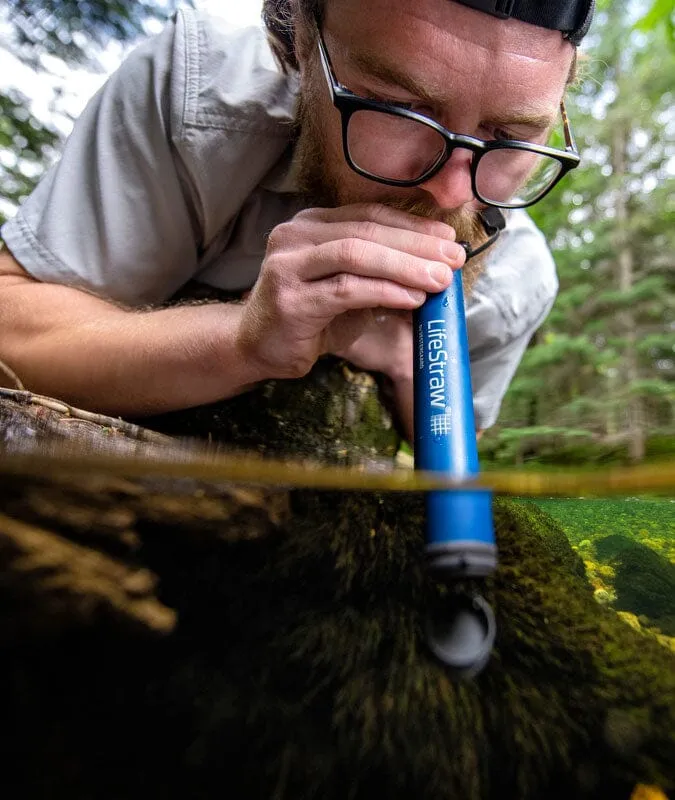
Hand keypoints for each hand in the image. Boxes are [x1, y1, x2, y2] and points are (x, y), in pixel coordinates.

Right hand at [236, 203, 464, 380]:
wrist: (256, 346)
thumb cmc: (308, 316)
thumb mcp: (347, 286)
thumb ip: (381, 273)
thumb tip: (436, 270)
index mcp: (311, 225)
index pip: (369, 215)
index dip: (413, 225)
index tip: (449, 239)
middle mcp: (295, 236)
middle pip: (366, 230)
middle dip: (416, 245)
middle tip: (453, 259)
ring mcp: (288, 266)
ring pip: (356, 254)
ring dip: (404, 266)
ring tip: (439, 279)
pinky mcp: (291, 299)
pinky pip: (346, 289)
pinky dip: (384, 291)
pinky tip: (412, 298)